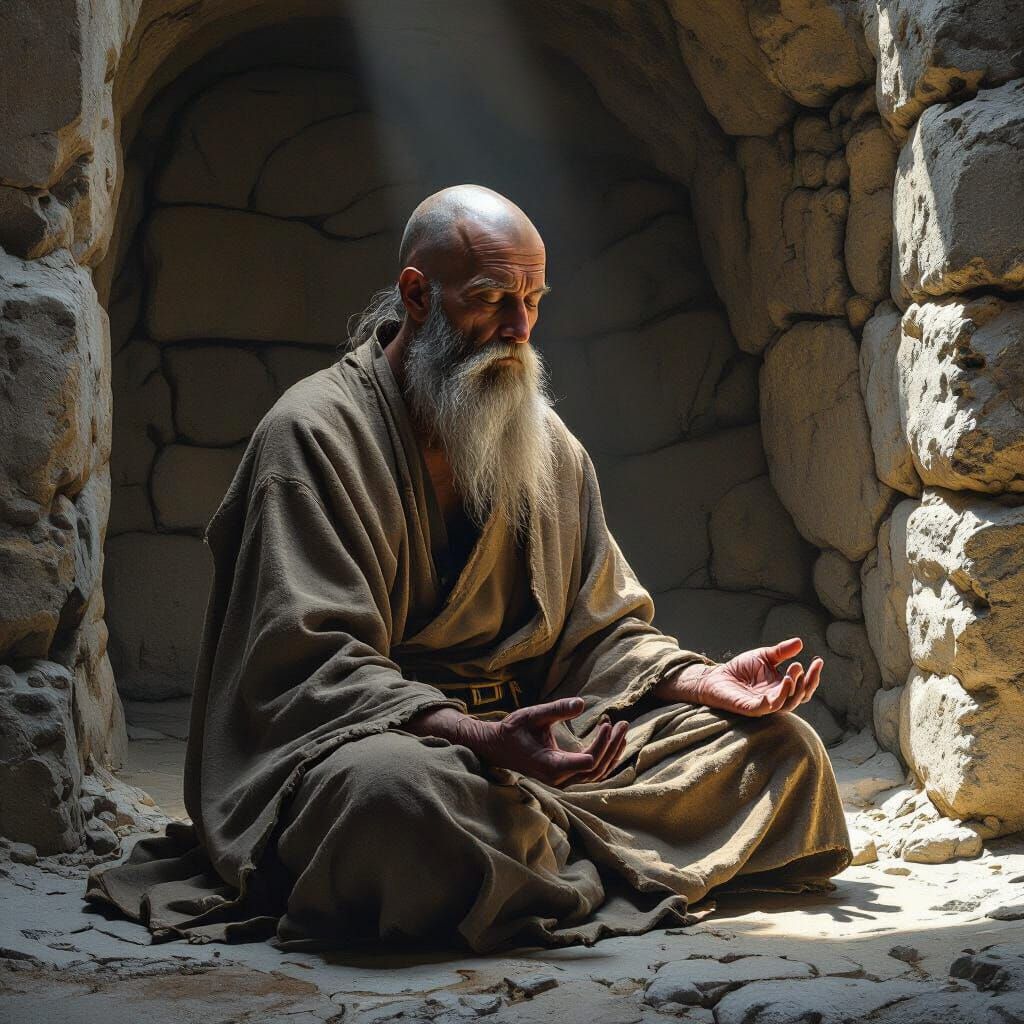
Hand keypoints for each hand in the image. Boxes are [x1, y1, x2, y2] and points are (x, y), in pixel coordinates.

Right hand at [456, 697, 628, 787]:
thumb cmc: (514, 730)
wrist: (498, 748)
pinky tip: (613, 742)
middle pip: (597, 768)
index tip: (606, 722)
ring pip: (597, 774)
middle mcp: (559, 779)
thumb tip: (581, 703)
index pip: (588, 762)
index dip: (602, 744)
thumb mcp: (533, 715)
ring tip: (622, 729)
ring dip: (612, 752)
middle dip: (613, 746)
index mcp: (551, 765)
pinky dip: (605, 758)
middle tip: (623, 723)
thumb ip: (557, 710)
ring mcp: (563, 781)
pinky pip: (591, 773)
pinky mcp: (565, 778)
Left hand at [653, 637, 821, 716]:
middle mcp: (776, 698)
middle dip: (806, 683)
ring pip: (785, 705)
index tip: (818, 661)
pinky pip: (764, 708)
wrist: (716, 676)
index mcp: (782, 687)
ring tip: (792, 674)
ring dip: (791, 691)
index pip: (803, 686)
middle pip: (799, 697)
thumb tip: (800, 642)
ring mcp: (764, 705)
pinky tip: (777, 688)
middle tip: (803, 667)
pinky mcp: (749, 708)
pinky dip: (772, 701)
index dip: (813, 676)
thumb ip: (781, 652)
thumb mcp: (763, 656)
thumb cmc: (741, 669)